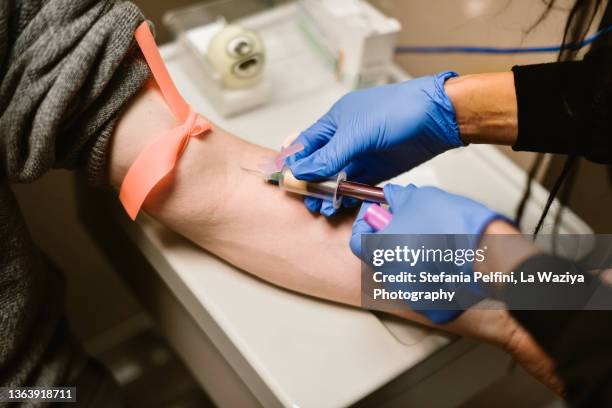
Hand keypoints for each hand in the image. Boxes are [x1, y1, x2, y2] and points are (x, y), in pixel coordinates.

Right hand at [286, 71, 463, 215]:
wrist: (438, 118)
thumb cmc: (398, 111)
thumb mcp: (358, 133)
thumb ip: (330, 155)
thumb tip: (301, 172)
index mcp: (335, 122)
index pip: (305, 144)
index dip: (294, 163)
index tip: (285, 182)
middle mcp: (345, 139)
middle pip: (319, 165)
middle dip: (310, 183)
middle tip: (306, 200)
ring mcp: (361, 155)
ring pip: (336, 178)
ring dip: (328, 193)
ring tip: (323, 208)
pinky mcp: (377, 170)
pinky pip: (355, 186)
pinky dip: (347, 196)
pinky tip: (341, 205)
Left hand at [350, 184, 508, 323]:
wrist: (486, 252)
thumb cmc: (451, 226)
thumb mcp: (416, 197)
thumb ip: (395, 197)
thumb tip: (390, 196)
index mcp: (378, 251)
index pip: (357, 239)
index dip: (365, 222)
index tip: (377, 211)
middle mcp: (389, 277)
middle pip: (380, 255)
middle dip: (389, 236)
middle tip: (406, 221)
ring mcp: (410, 294)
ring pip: (402, 271)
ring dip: (409, 254)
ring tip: (430, 238)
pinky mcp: (431, 305)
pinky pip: (423, 286)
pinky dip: (427, 271)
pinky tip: (442, 256)